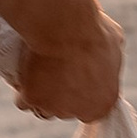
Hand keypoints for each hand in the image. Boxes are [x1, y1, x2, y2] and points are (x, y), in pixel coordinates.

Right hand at [15, 7, 123, 124]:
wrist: (63, 25)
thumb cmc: (91, 31)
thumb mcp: (113, 41)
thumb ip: (110, 58)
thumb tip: (106, 54)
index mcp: (103, 103)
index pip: (90, 109)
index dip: (81, 95)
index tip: (74, 79)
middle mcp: (78, 112)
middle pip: (66, 110)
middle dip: (61, 95)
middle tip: (56, 71)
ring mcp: (54, 108)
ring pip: (43, 109)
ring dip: (41, 97)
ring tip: (38, 74)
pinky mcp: (32, 100)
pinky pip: (23, 100)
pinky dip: (22, 90)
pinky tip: (24, 77)